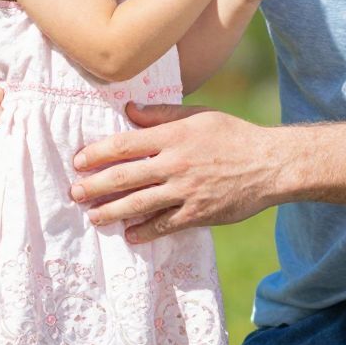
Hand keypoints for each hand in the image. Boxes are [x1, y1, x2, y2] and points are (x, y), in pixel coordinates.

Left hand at [69, 104, 279, 242]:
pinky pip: (165, 225)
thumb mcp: (199, 115)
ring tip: (93, 217)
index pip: (125, 144)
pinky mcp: (199, 213)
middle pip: (125, 176)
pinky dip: (145, 231)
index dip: (97, 153)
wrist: (270, 164)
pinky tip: (129, 235)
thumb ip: (162, 113)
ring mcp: (187, 190)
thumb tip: (129, 109)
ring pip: (139, 203)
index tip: (79, 161)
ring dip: (111, 212)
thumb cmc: (234, 136)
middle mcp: (176, 163)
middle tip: (75, 193)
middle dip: (95, 186)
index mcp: (174, 136)